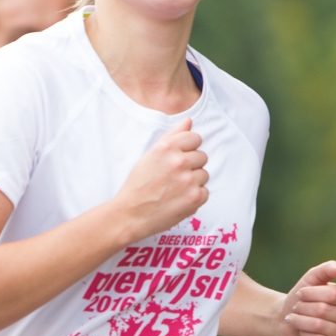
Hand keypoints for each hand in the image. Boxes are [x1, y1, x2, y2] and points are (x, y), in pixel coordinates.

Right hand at [110, 120, 208, 241]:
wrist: (130, 214)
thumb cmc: (139, 184)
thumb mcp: (151, 155)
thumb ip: (172, 136)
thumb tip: (189, 120)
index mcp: (167, 147)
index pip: (195, 138)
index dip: (187, 149)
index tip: (177, 159)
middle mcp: (179, 161)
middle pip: (202, 156)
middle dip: (191, 166)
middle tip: (173, 177)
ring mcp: (188, 180)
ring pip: (204, 175)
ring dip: (193, 182)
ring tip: (175, 189)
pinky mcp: (194, 198)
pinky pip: (205, 192)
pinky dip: (194, 197)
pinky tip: (178, 200)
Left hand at [278, 261, 335, 335]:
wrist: (286, 318)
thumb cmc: (303, 297)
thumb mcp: (312, 278)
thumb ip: (328, 269)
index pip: (333, 294)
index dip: (311, 293)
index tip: (301, 294)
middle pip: (324, 310)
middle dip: (303, 308)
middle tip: (298, 308)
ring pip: (319, 326)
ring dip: (300, 321)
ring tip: (295, 319)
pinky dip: (304, 335)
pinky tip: (303, 332)